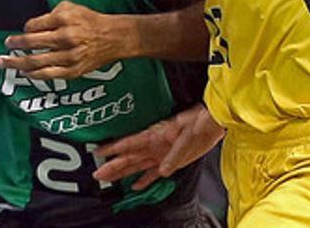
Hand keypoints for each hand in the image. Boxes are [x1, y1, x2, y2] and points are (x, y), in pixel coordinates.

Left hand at [0, 1, 130, 78]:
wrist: (113, 37)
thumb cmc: (90, 21)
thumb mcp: (72, 7)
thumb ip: (51, 13)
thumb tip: (33, 26)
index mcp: (64, 20)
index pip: (33, 26)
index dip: (24, 30)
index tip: (20, 33)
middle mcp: (65, 38)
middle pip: (31, 43)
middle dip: (14, 45)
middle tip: (5, 45)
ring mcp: (69, 56)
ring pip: (36, 61)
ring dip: (17, 62)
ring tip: (5, 62)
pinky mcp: (73, 70)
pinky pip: (48, 74)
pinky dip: (34, 74)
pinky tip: (25, 72)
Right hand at [93, 104, 223, 189]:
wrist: (211, 123)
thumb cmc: (197, 123)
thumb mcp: (186, 138)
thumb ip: (174, 155)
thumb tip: (163, 170)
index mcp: (154, 136)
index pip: (128, 144)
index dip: (112, 148)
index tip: (97, 152)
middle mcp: (153, 146)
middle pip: (128, 158)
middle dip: (112, 166)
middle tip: (98, 174)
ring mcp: (160, 154)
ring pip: (137, 165)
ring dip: (123, 173)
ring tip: (109, 179)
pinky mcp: (170, 161)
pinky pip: (153, 173)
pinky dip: (144, 180)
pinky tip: (135, 186)